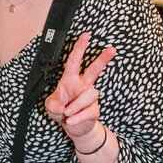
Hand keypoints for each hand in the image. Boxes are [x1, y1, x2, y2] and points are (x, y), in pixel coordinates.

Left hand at [44, 31, 115, 148]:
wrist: (71, 127)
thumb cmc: (61, 111)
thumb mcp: (50, 106)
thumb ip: (53, 105)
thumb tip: (64, 107)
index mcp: (70, 80)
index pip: (74, 61)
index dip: (79, 48)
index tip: (85, 36)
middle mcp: (82, 86)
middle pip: (94, 70)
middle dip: (102, 59)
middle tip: (112, 49)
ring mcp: (90, 98)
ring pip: (89, 95)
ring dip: (75, 106)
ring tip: (67, 113)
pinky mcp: (94, 110)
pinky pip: (87, 112)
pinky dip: (76, 118)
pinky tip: (70, 121)